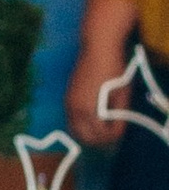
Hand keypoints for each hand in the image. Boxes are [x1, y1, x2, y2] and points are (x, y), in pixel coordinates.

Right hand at [68, 0, 142, 148]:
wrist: (97, 49)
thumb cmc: (113, 70)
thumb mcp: (122, 94)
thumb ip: (119, 114)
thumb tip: (118, 130)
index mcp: (88, 110)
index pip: (99, 134)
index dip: (111, 138)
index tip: (121, 135)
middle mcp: (74, 110)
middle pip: (83, 137)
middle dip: (98, 141)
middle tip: (112, 139)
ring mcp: (68, 104)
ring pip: (75, 129)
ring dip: (89, 134)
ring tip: (104, 131)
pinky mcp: (68, 98)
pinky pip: (72, 119)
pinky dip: (83, 125)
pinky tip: (95, 119)